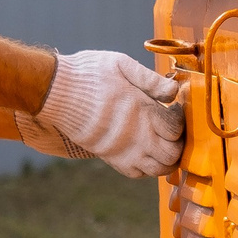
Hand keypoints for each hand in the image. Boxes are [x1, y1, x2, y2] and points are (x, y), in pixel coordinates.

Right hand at [21, 51, 184, 177]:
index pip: (177, 129)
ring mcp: (123, 150)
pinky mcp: (110, 158)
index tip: (174, 108)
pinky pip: (138, 173)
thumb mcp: (121, 64)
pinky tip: (144, 148)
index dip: (181, 119)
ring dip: (166, 158)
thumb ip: (150, 78)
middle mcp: (136, 136)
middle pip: (173, 155)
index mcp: (142, 110)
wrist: (56, 91)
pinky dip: (147, 166)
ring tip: (161, 140)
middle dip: (178, 142)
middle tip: (171, 128)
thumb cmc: (89, 73)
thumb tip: (175, 91)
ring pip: (158, 170)